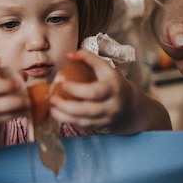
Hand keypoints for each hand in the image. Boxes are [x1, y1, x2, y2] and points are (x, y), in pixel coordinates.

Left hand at [49, 50, 170, 132]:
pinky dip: (69, 121)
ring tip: (52, 108)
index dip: (76, 89)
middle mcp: (111, 105)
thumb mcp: (105, 68)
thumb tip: (69, 55)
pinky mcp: (101, 127)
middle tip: (52, 99)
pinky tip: (59, 114)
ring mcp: (106, 118)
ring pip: (84, 121)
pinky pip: (83, 126)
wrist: (130, 106)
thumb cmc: (114, 83)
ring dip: (64, 116)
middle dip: (66, 106)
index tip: (62, 84)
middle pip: (87, 110)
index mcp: (112, 88)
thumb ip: (88, 58)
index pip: (94, 91)